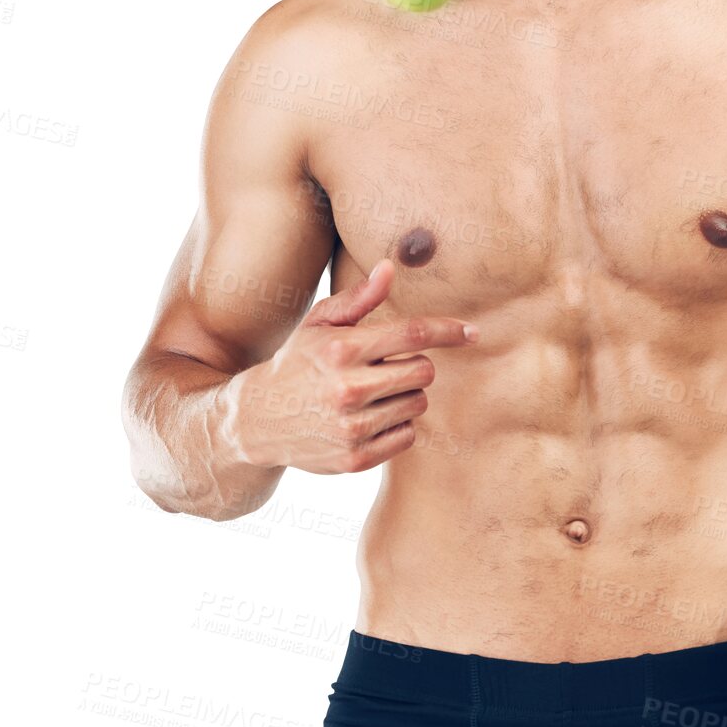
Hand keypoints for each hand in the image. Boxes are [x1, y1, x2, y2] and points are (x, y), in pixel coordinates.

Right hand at [227, 258, 477, 475]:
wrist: (255, 421)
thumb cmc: (296, 363)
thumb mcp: (319, 325)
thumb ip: (359, 299)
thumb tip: (391, 267)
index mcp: (340, 350)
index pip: (412, 334)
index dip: (448, 331)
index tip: (471, 332)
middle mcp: (347, 389)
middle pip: (424, 371)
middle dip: (415, 365)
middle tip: (388, 367)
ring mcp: (352, 428)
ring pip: (418, 404)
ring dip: (404, 396)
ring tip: (372, 394)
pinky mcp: (356, 459)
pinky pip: (408, 436)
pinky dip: (397, 426)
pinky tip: (369, 419)